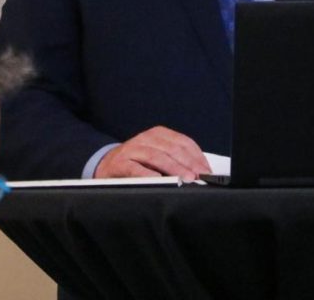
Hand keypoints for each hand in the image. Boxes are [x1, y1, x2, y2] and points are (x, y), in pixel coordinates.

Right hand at [94, 126, 210, 180]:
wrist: (107, 165)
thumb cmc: (137, 162)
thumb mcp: (157, 155)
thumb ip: (175, 159)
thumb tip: (198, 171)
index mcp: (157, 134)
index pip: (182, 141)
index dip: (196, 155)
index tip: (206, 169)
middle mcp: (145, 139)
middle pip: (171, 149)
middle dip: (188, 163)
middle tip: (199, 176)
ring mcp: (132, 150)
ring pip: (156, 156)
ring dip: (173, 168)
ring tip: (185, 179)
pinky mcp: (120, 163)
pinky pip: (135, 168)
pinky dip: (148, 174)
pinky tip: (158, 180)